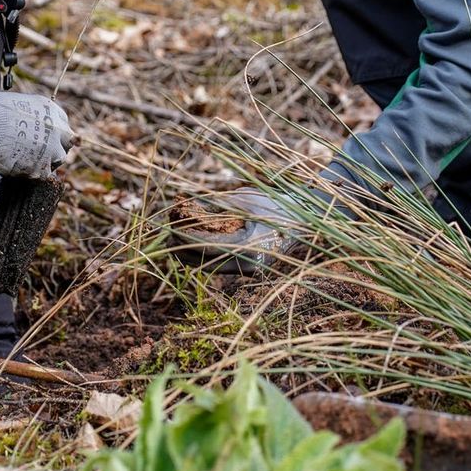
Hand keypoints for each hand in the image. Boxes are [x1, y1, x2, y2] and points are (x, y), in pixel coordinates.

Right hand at [0, 92, 72, 177]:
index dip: (54, 131)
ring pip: (58, 158)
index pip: (63, 122)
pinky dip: (34, 172)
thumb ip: (30, 114)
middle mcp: (56, 129)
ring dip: (48, 160)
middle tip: (42, 151)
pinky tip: (21, 168)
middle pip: (66, 141)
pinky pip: (44, 174)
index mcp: (50, 109)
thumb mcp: (17, 103)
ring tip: (30, 161)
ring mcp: (51, 149)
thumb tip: (27, 120)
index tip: (47, 136)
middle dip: (56, 146)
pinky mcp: (41, 168)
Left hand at [170, 187, 297, 274]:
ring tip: (174, 236)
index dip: (185, 237)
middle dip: (182, 248)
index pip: (208, 247)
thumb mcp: (244, 200)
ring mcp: (250, 270)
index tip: (170, 226)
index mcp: (250, 249)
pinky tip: (191, 240)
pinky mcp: (249, 269)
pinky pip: (220, 263)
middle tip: (166, 232)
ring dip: (190, 253)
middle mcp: (249, 266)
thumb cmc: (275, 204)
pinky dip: (204, 252)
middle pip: (205, 262)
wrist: (304, 218)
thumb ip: (216, 205)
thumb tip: (186, 205)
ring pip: (210, 265)